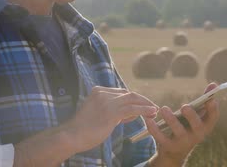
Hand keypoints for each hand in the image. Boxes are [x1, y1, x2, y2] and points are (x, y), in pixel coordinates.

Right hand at [14, 86, 157, 166]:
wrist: (71, 136)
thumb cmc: (84, 129)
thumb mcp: (98, 114)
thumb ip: (113, 111)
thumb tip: (131, 113)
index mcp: (98, 91)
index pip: (122, 92)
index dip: (134, 99)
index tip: (144, 106)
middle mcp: (103, 93)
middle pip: (128, 94)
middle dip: (143, 100)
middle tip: (153, 107)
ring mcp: (107, 101)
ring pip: (133, 99)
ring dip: (146, 105)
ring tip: (155, 111)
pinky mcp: (111, 112)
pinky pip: (133, 109)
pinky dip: (144, 110)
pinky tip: (152, 113)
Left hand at [145, 83, 219, 165]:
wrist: (175, 150)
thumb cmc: (188, 126)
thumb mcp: (196, 115)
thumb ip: (204, 100)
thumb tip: (213, 84)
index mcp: (205, 126)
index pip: (213, 118)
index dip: (213, 109)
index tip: (211, 99)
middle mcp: (196, 135)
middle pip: (197, 126)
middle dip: (191, 116)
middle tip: (184, 106)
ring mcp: (183, 142)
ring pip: (178, 131)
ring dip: (171, 119)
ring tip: (164, 108)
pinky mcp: (168, 146)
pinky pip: (161, 137)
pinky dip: (154, 128)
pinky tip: (149, 119)